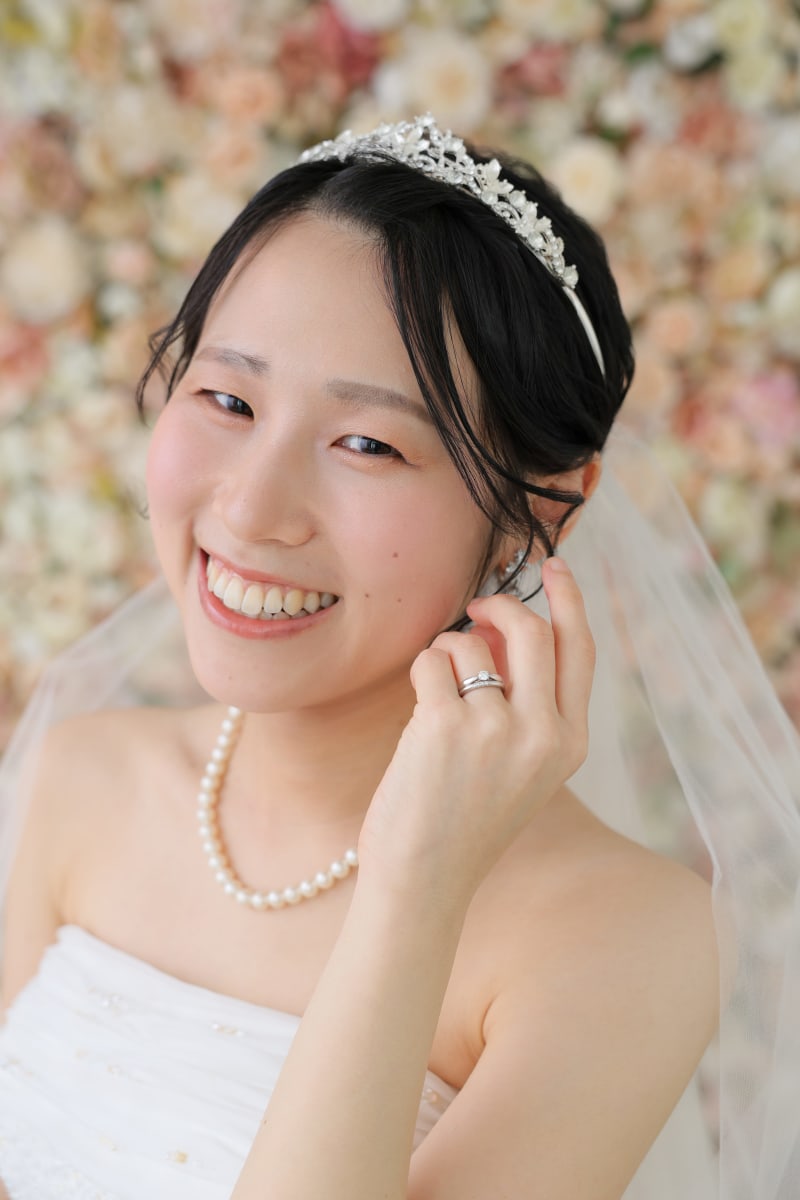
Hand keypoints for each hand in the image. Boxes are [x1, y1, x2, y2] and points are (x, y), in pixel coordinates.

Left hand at [357, 557, 595, 910]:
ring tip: (437, 690)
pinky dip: (422, 669)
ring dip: (448, 650)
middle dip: (499, 605)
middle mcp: (542, 733)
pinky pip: (433, 659)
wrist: (425, 879)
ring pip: (471, 642)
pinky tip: (419, 706)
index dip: (569, 601)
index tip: (556, 566)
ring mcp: (496, 728)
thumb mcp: (522, 766)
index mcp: (570, 743)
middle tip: (474, 609)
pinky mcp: (445, 725)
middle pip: (533, 630)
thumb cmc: (466, 819)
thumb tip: (502, 622)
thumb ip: (527, 701)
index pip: (580, 651)